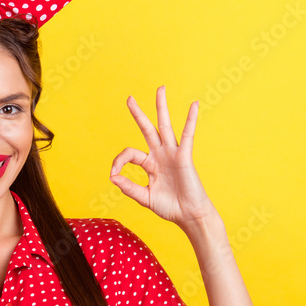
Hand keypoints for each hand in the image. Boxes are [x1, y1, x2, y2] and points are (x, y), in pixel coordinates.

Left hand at [109, 86, 215, 228]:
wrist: (189, 216)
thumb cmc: (169, 207)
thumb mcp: (144, 198)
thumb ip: (129, 187)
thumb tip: (112, 177)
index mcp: (150, 164)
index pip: (130, 154)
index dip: (118, 162)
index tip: (113, 175)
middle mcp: (160, 155)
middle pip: (147, 129)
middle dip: (138, 114)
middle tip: (129, 98)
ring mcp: (172, 154)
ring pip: (165, 126)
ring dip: (161, 107)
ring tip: (160, 89)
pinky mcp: (184, 157)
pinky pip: (187, 135)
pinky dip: (191, 120)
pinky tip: (194, 105)